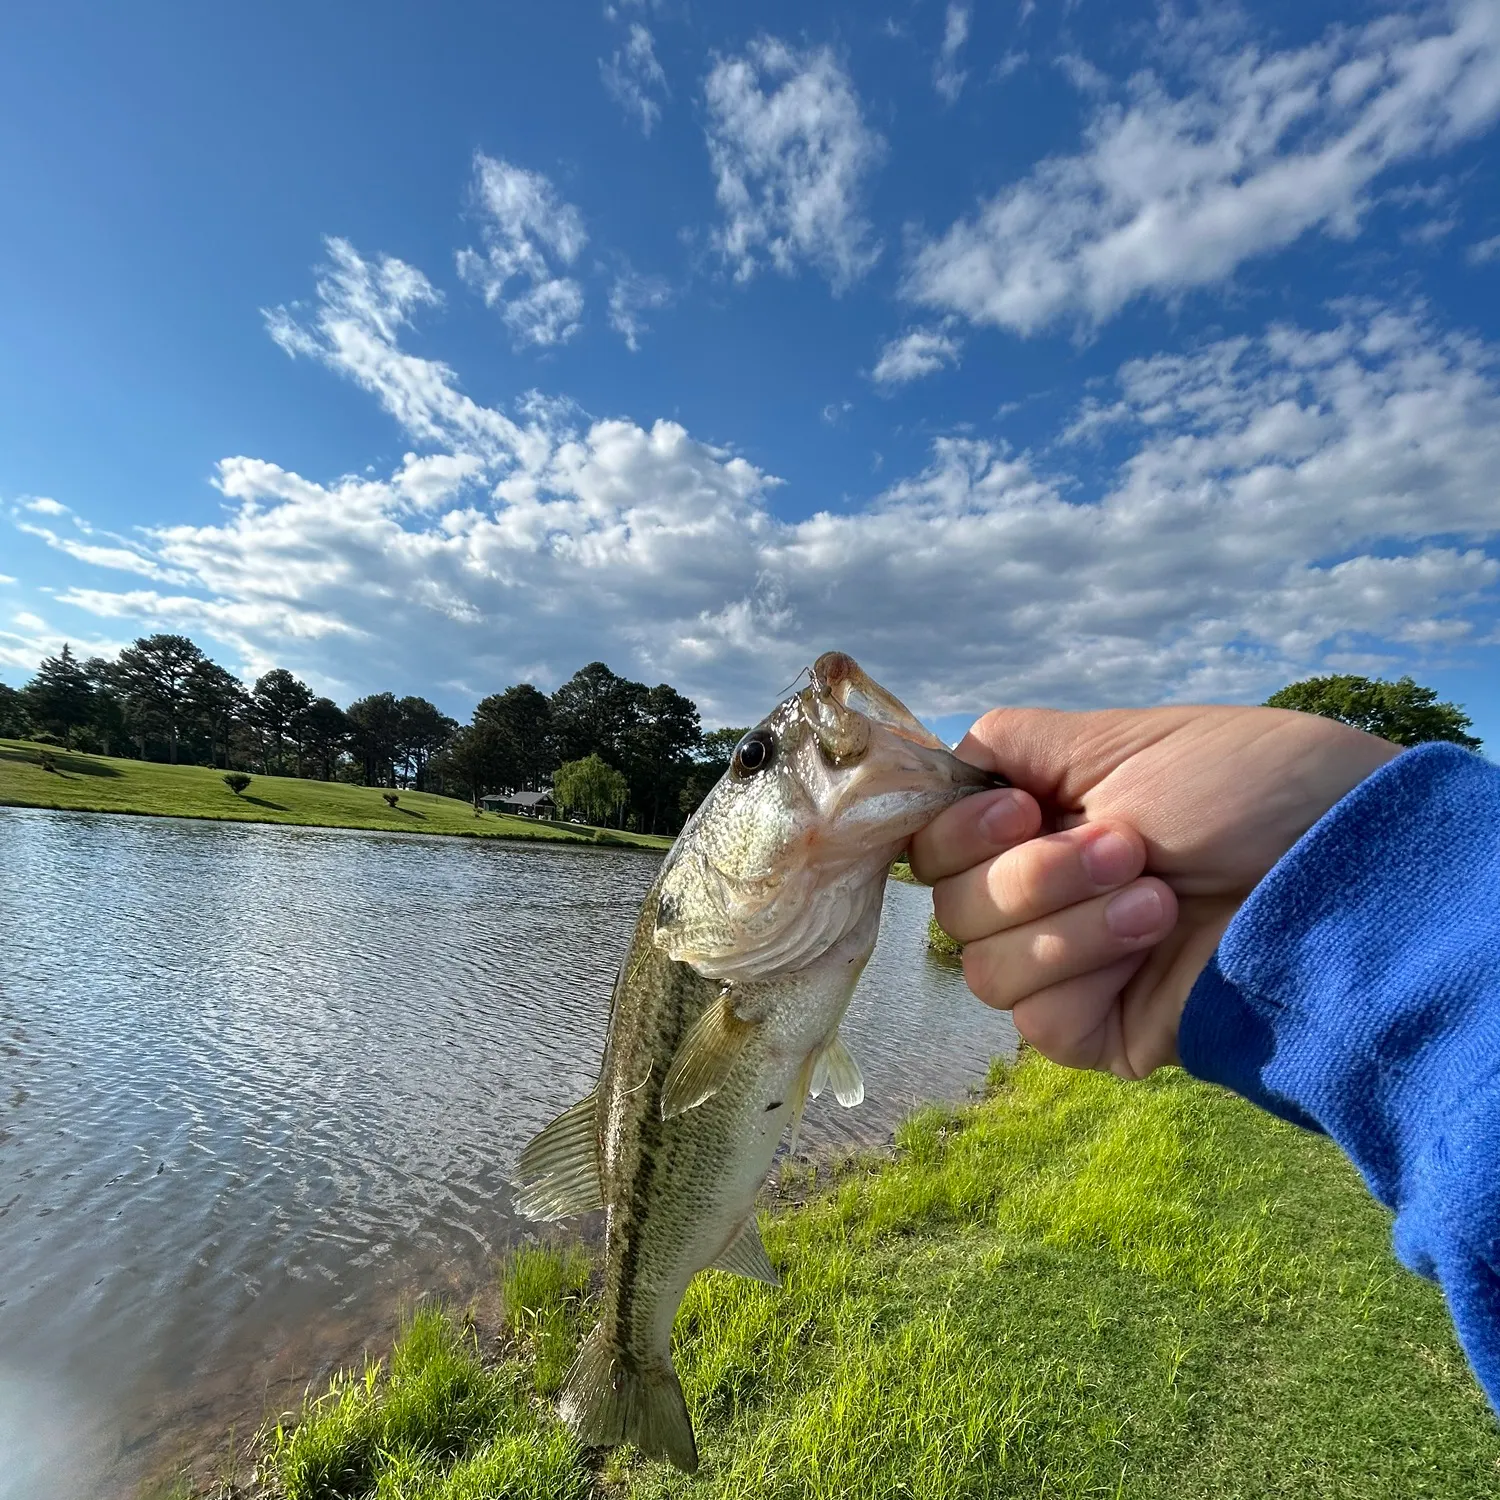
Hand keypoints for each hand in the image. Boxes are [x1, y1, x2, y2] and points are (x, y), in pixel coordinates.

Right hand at [908, 706, 1398, 1078]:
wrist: (1339, 867)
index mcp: (1036, 826)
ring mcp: (1069, 967)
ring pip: (984, 966)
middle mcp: (1041, 896)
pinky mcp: (1100, 1028)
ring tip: (1156, 892)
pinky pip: (1035, 1017)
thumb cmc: (1246, 788)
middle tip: (1127, 846)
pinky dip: (1085, 966)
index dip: (956, 832)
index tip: (1020, 808)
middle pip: (950, 906)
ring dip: (1067, 919)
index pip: (932, 847)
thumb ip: (1015, 744)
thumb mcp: (1123, 739)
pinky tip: (1155, 934)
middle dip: (1031, 872)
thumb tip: (940, 757)